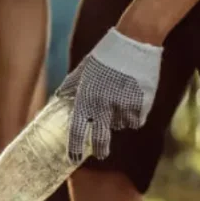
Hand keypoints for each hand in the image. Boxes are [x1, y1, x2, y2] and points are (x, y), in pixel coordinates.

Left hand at [57, 28, 161, 160]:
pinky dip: (135, 113)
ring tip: (120, 98)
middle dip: (101, 150)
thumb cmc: (105, 56)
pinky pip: (137, 119)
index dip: (75, 148)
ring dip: (120, 118)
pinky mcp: (142, 104)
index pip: (77, 131)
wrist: (134, 41)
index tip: (73, 159)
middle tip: (101, 154)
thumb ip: (70, 87)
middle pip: (101, 140)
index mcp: (86, 99)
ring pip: (121, 125)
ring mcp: (123, 106)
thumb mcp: (82, 70)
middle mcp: (103, 106)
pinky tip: (134, 97)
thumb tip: (57, 98)